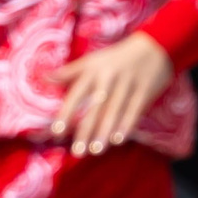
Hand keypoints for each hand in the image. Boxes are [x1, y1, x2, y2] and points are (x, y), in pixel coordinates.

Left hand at [49, 32, 174, 154]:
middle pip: (95, 108)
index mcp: (93, 72)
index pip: (76, 95)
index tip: (57, 132)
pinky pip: (134, 110)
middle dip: (86, 130)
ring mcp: (127, 85)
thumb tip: (43, 77)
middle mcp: (108, 79)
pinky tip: (118, 140)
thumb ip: (69, 72)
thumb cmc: (116, 58)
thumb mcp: (91, 61)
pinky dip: (126, 125)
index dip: (66, 113)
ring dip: (105, 131)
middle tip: (77, 151)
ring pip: (114, 111)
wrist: (154, 46)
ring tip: (96, 150)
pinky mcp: (144, 91)